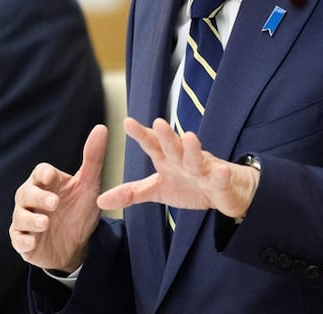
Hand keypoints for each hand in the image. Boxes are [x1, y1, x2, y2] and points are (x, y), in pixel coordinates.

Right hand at [10, 124, 106, 272]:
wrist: (77, 245)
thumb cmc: (79, 210)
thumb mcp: (89, 186)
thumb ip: (93, 158)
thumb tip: (101, 128)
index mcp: (46, 182)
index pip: (39, 172)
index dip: (44, 173)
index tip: (52, 176)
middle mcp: (32, 199)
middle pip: (26, 192)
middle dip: (38, 197)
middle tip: (54, 203)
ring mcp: (26, 220)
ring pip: (20, 216)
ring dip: (31, 219)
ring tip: (45, 223)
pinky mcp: (24, 241)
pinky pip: (17, 239)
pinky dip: (23, 240)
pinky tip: (32, 242)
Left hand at [97, 117, 259, 218]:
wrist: (223, 192)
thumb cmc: (188, 185)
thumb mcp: (156, 190)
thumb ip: (130, 193)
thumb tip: (99, 201)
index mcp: (167, 159)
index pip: (152, 144)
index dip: (141, 134)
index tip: (127, 122)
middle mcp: (183, 159)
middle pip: (174, 146)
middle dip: (166, 136)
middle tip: (157, 123)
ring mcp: (203, 169)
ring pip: (197, 158)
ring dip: (194, 149)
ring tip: (190, 137)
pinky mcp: (221, 182)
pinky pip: (221, 179)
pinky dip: (221, 175)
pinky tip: (221, 172)